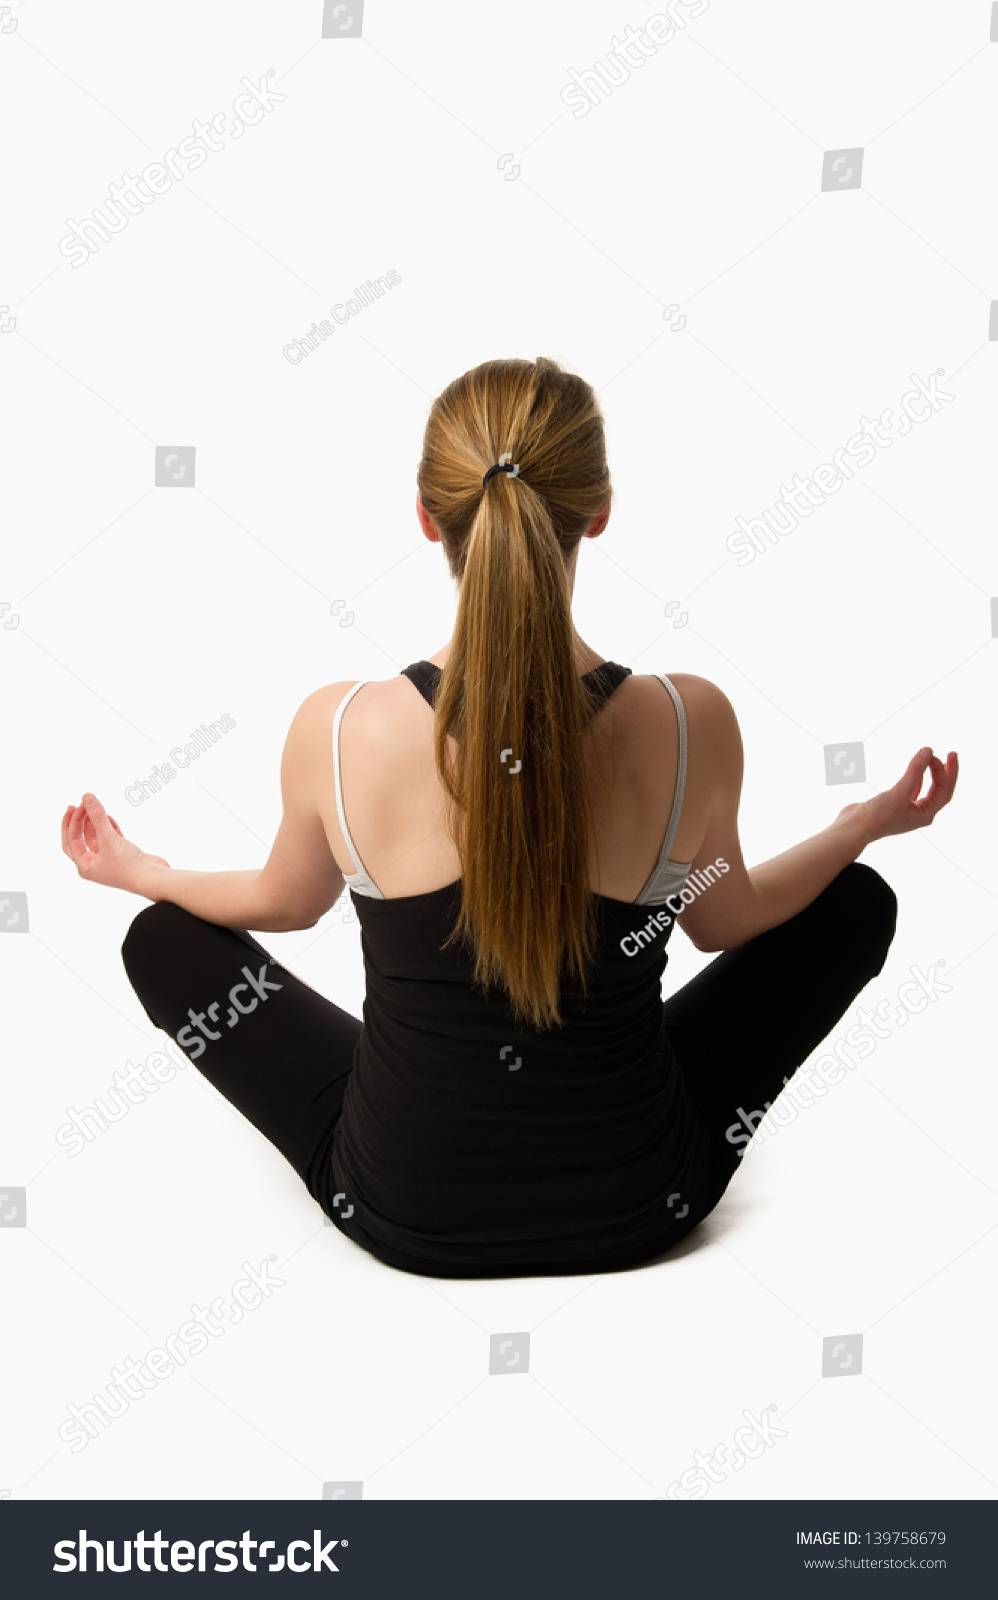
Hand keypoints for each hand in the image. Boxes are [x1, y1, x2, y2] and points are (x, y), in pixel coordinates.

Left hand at [61, 793, 169, 892]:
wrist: (152, 878)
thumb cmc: (128, 866)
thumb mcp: (109, 839)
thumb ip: (97, 816)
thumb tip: (87, 797)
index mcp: (85, 866)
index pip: (71, 840)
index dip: (72, 822)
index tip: (76, 805)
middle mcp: (95, 864)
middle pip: (80, 839)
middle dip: (78, 822)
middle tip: (78, 805)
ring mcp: (109, 860)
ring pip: (96, 838)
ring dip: (94, 823)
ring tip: (94, 808)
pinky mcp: (122, 856)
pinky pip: (111, 839)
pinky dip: (109, 828)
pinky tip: (109, 818)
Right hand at [835, 747, 958, 843]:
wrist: (853, 828)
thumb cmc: (877, 817)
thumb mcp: (899, 792)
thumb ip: (914, 771)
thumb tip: (928, 750)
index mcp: (925, 815)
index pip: (943, 789)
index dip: (942, 770)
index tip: (933, 753)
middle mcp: (919, 814)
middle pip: (941, 790)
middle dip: (947, 772)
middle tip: (952, 753)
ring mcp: (907, 810)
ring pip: (928, 789)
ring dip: (933, 774)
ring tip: (936, 759)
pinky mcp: (895, 805)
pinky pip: (913, 790)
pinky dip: (916, 778)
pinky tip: (916, 771)